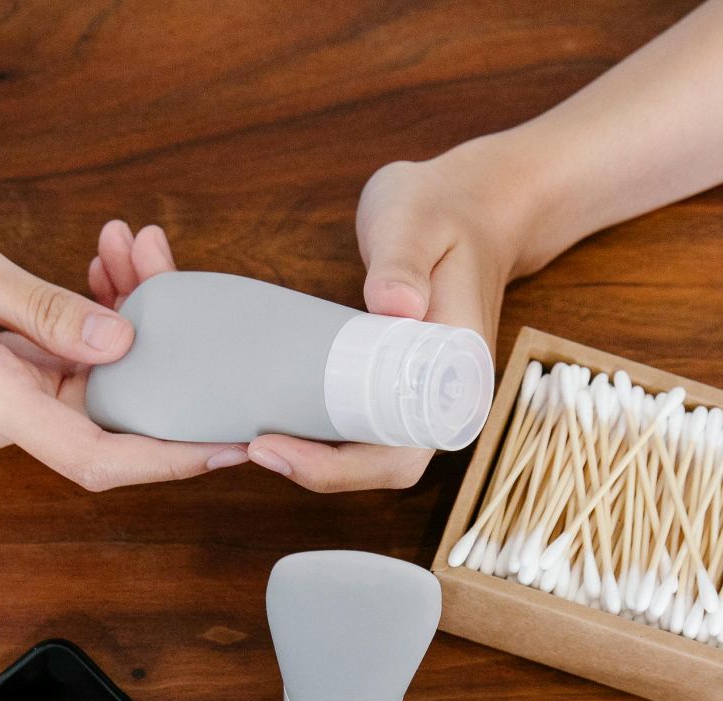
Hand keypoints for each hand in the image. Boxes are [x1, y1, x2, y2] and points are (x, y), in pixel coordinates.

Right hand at [0, 190, 239, 490]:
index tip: (231, 444)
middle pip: (105, 411)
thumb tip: (122, 344)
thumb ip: (43, 311)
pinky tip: (99, 266)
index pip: (97, 458)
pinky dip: (89, 320)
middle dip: (156, 350)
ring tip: (128, 245)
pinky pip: (62, 363)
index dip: (171, 459)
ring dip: (123, 320)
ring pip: (90, 380)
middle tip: (162, 260)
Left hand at [250, 150, 523, 491]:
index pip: (403, 450)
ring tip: (252, 441)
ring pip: (370, 452)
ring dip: (314, 457)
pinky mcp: (401, 382)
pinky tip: (275, 421)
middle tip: (253, 447)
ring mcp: (424, 393)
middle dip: (318, 470)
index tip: (277, 446)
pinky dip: (320, 432)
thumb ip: (403, 259)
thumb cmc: (441, 210)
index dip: (341, 467)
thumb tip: (394, 305)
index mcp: (459, 373)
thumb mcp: (415, 221)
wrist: (470, 206)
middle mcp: (446, 397)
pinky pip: (362, 424)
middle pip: (382, 465)